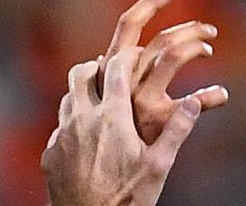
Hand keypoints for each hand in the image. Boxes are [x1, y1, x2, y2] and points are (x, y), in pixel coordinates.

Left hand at [42, 48, 202, 205]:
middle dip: (97, 65)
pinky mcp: (51, 152)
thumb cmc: (127, 199)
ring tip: (100, 100)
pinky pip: (59, 125)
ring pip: (67, 97)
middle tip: (111, 70)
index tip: (136, 54)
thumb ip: (177, 130)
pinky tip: (85, 135)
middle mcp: (82, 119)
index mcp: (111, 117)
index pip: (116, 68)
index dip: (127, 56)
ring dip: (82, 93)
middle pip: (81, 73)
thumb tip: (195, 102)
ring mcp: (62, 135)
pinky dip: (72, 121)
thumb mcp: (159, 166)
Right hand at [100, 0, 227, 143]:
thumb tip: (120, 53)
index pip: (128, 24)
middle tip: (208, 27)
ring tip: (209, 47)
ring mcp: (141, 97)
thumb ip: (112, 74)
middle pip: (160, 38)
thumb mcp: (102, 95)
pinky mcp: (157, 119)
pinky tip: (221, 94)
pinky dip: (211, 95)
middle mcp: (126, 78)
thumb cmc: (105, 132)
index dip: (149, 3)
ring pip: (173, 54)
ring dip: (196, 47)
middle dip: (188, 27)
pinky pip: (192, 100)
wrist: (101, 172)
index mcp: (113, 68)